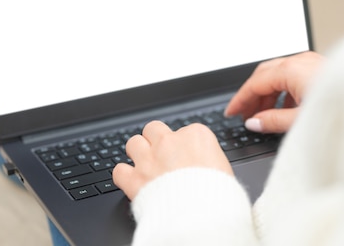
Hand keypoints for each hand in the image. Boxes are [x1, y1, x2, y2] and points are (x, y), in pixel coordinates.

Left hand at [113, 121, 232, 200]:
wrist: (203, 216)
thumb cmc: (220, 195)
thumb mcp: (224, 169)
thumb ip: (208, 158)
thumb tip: (201, 162)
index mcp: (196, 135)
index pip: (184, 131)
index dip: (183, 146)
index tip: (186, 158)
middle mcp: (170, 142)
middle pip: (154, 129)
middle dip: (156, 141)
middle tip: (162, 157)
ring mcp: (150, 158)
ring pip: (133, 143)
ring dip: (137, 153)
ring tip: (145, 167)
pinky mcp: (135, 179)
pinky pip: (119, 170)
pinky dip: (123, 176)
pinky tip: (131, 182)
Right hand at [224, 51, 322, 132]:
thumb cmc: (343, 106)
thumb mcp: (302, 120)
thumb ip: (274, 122)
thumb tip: (254, 122)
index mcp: (291, 70)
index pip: (254, 84)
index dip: (240, 100)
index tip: (231, 112)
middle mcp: (299, 61)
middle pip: (264, 76)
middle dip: (252, 96)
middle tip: (244, 114)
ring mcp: (311, 63)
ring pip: (279, 75)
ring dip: (268, 94)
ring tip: (263, 115)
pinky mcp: (320, 68)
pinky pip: (293, 76)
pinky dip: (283, 91)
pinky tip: (284, 108)